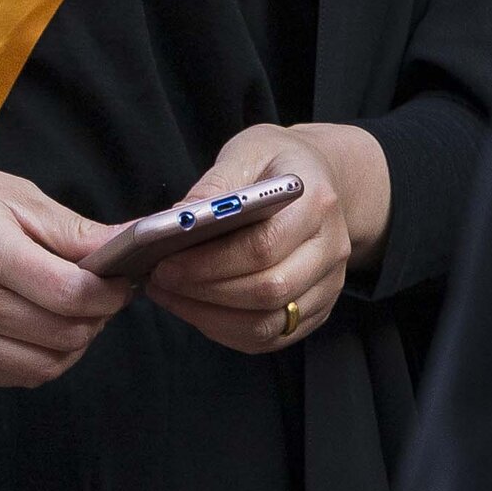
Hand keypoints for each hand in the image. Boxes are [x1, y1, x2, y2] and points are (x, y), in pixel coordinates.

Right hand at [0, 135, 130, 386]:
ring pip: (46, 366)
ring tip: (68, 312)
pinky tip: (37, 328)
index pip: (72, 295)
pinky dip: (41, 359)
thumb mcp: (12, 195)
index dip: (110, 293)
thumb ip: (71, 231)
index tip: (120, 280)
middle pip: (65, 334)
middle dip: (97, 317)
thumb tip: (129, 249)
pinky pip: (15, 376)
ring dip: (73, 343)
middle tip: (97, 293)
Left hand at [143, 121, 390, 355]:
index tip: (165, 262)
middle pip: (268, 291)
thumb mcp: (246, 153)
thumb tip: (172, 224)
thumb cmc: (278, 163)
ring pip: (269, 324)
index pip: (263, 247)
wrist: (320, 177)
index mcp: (316, 203)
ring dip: (210, 317)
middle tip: (160, 279)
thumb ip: (213, 188)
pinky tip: (194, 308)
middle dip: (205, 291)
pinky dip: (226, 330)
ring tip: (169, 295)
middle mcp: (331, 250)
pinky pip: (270, 337)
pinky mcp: (317, 310)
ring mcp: (328, 285)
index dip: (210, 263)